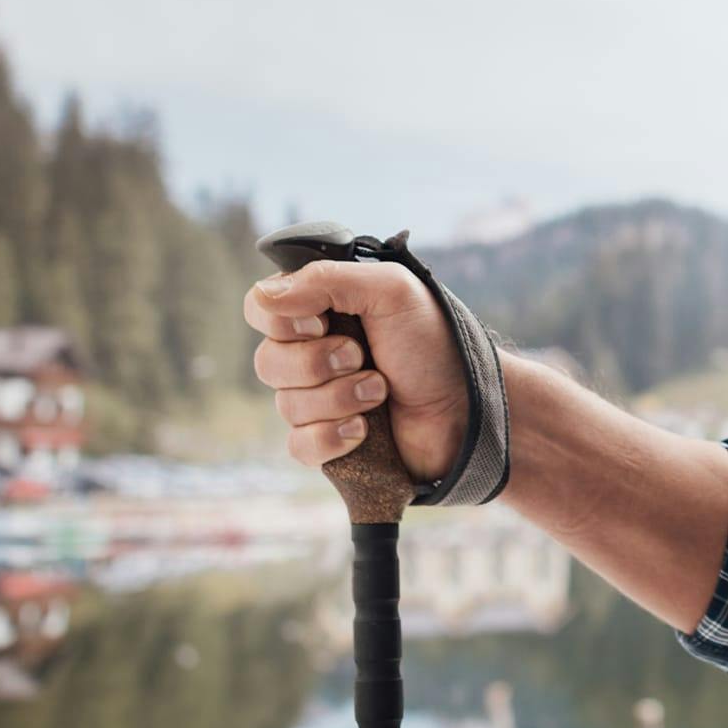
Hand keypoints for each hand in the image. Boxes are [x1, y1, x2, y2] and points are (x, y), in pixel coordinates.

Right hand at [243, 260, 466, 479]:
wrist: (468, 405)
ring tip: (380, 391)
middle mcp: (313, 352)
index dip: (281, 320)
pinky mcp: (328, 442)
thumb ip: (327, 281)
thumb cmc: (435, 342)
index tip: (322, 322)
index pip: (260, 307)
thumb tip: (263, 295)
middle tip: (361, 357)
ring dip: (339, 397)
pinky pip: (299, 446)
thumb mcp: (391, 291)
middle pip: (266, 361)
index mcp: (322, 310)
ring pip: (285, 405)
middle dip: (317, 363)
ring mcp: (319, 399)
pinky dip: (332, 437)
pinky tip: (365, 430)